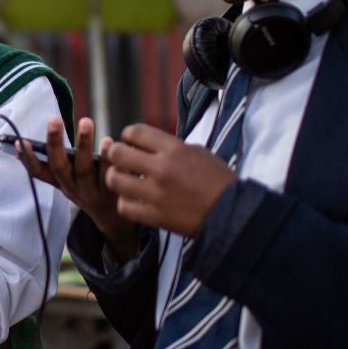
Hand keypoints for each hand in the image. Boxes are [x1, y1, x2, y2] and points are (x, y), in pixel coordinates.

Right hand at [18, 117, 135, 245]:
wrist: (114, 217)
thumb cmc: (87, 188)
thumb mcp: (66, 180)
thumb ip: (51, 163)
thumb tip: (23, 144)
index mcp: (59, 182)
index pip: (38, 173)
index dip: (28, 159)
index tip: (20, 142)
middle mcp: (72, 188)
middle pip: (60, 167)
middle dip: (54, 143)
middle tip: (54, 119)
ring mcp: (91, 191)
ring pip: (84, 169)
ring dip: (83, 144)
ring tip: (85, 121)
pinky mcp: (112, 192)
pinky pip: (108, 172)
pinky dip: (107, 156)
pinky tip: (107, 141)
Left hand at [104, 123, 235, 237]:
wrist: (233, 214)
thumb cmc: (218, 181)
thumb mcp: (198, 152)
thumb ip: (170, 146)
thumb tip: (145, 144)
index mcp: (174, 149)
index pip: (134, 132)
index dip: (128, 136)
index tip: (131, 143)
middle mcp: (162, 168)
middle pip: (118, 153)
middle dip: (116, 154)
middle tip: (122, 161)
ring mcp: (156, 194)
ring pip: (115, 180)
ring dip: (116, 178)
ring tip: (124, 181)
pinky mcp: (155, 216)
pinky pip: (124, 206)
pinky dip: (125, 203)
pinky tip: (133, 201)